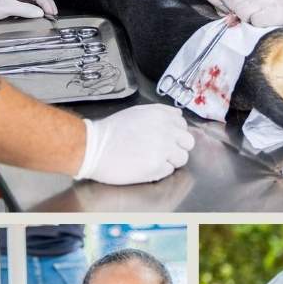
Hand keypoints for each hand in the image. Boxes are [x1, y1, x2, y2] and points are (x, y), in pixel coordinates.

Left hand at [0, 0, 57, 24]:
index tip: (52, 13)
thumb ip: (26, 10)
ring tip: (47, 15)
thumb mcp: (8, 8)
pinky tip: (35, 15)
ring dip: (40, 6)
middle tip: (54, 14)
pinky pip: (25, 5)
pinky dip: (32, 9)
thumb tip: (40, 13)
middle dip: (46, 3)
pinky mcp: (9, 3)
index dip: (47, 3)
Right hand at [76, 105, 194, 184]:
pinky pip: (169, 171)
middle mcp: (166, 131)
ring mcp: (163, 150)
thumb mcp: (137, 112)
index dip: (175, 132)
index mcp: (161, 115)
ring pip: (182, 158)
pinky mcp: (157, 167)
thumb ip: (161, 113)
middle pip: (188, 142)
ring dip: (171, 160)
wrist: (94, 148)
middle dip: (178, 147)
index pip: (183, 124)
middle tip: (163, 150)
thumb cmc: (111, 131)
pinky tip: (144, 165)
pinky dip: (159, 170)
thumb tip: (178, 115)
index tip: (165, 137)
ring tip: (152, 159)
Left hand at [229, 0, 282, 26]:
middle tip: (254, 17)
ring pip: (243, 14)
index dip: (240, 5)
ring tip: (264, 19)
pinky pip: (255, 22)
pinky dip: (260, 25)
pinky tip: (271, 21)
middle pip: (236, 5)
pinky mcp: (272, 13)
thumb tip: (250, 2)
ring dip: (250, 20)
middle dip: (242, 13)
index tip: (248, 10)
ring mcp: (263, 0)